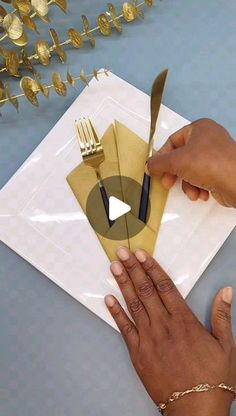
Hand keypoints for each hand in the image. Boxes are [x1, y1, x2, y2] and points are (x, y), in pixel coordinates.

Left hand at [105, 247, 235, 414]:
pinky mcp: (138, 353)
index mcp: (184, 320)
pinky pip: (124, 329)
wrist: (196, 409)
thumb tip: (226, 291)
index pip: (164, 286)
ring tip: (113, 267)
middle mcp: (163, 325)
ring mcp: (148, 339)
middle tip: (121, 252)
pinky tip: (108, 299)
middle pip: (145, 290)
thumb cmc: (214, 378)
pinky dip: (116, 313)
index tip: (142, 254)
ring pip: (133, 305)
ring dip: (122, 284)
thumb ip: (222, 315)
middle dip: (133, 269)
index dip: (152, 268)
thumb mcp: (226, 345)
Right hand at [147, 118, 235, 206]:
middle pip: (181, 157)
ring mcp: (216, 155)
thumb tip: (149, 166)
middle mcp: (209, 139)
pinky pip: (201, 178)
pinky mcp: (220, 171)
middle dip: (175, 174)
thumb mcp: (176, 161)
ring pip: (190, 170)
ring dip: (187, 184)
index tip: (155, 169)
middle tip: (167, 183)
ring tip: (191, 191)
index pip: (173, 140)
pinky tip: (201, 193)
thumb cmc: (211, 164)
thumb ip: (158, 163)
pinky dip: (198, 187)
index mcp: (200, 128)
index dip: (162, 156)